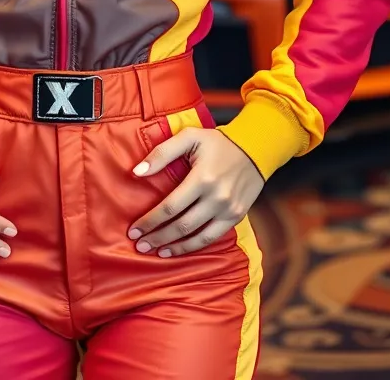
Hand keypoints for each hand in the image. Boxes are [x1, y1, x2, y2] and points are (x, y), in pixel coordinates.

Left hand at [128, 128, 263, 257]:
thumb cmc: (217, 142)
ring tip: (156, 252)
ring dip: (175, 247)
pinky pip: (213, 238)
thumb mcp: (189, 137)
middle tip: (140, 245)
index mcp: (202, 178)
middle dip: (158, 237)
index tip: (134, 230)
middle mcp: (217, 198)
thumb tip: (137, 172)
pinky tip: (180, 248)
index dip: (150, 221)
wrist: (255, 149)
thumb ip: (162, 153)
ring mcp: (229, 210)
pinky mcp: (236, 217)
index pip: (170, 207)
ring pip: (197, 237)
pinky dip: (194, 246)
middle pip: (181, 225)